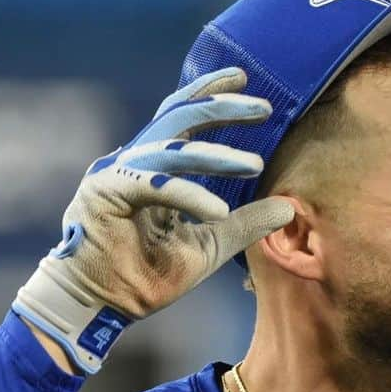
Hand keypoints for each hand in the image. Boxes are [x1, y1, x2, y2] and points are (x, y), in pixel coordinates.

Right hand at [13, 68, 292, 372]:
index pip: (181, 119)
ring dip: (216, 155)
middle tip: (264, 108)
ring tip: (255, 165)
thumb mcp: (210, 247)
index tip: (243, 82)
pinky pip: (155, 186)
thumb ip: (244, 224)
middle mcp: (133, 164)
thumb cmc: (146, 278)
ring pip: (171, 149)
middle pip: (179, 118)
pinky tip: (219, 209)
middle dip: (222, 108)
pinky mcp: (105, 192)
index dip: (209, 95)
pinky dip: (189, 195)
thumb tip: (288, 207)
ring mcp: (116, 174)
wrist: (102, 309)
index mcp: (153, 170)